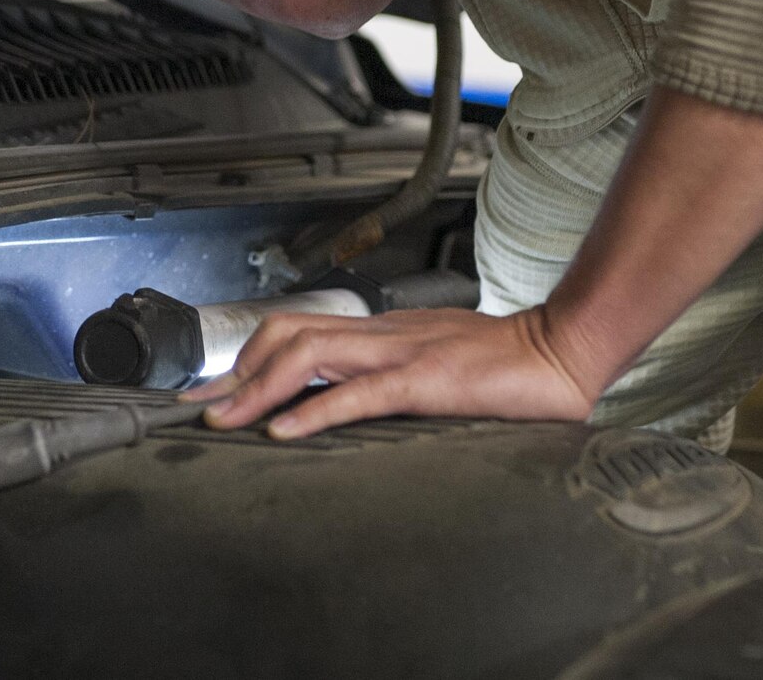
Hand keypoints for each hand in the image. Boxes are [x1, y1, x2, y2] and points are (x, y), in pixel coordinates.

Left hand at [179, 306, 598, 439]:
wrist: (564, 350)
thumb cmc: (509, 367)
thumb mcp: (439, 369)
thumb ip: (397, 381)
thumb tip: (350, 407)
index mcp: (384, 332)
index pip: (298, 331)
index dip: (247, 362)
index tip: (211, 397)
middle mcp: (383, 333)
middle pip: (286, 332)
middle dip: (235, 373)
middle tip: (197, 413)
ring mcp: (402, 351)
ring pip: (308, 351)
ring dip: (257, 389)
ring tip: (224, 422)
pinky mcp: (427, 379)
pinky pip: (358, 390)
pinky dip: (313, 410)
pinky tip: (284, 431)